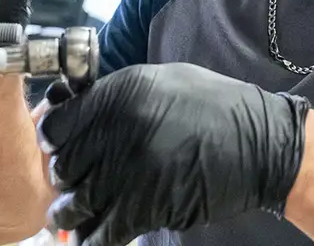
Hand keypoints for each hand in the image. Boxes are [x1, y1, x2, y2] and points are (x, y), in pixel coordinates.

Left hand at [40, 63, 309, 245]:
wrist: (259, 143)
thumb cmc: (212, 107)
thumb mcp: (160, 82)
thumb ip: (114, 95)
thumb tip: (70, 106)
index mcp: (120, 94)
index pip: (56, 126)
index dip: (54, 140)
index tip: (62, 147)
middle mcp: (118, 130)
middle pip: (62, 168)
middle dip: (66, 179)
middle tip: (77, 181)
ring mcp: (129, 171)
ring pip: (74, 204)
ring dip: (72, 213)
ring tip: (76, 214)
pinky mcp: (144, 207)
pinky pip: (100, 234)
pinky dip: (92, 239)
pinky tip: (92, 236)